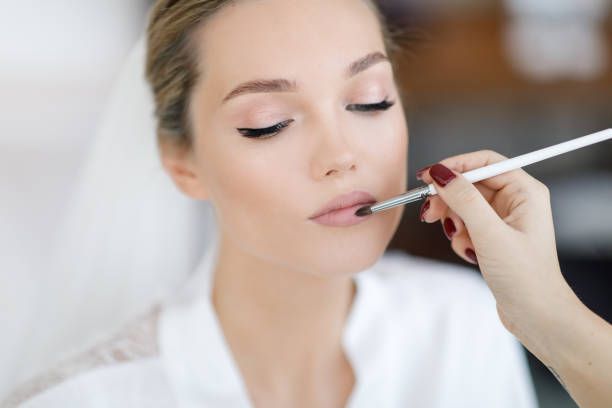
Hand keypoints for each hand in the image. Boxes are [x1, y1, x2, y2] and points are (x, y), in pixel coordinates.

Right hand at [416, 150, 577, 364]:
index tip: (428, 176)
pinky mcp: (493, 237)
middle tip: (429, 213)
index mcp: (525, 192)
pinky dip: (460, 238)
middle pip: (470, 184)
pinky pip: (465, 225)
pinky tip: (469, 253)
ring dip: (454, 223)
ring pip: (464, 206)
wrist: (536, 316)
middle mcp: (516, 202)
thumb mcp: (489, 234)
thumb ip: (464, 200)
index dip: (455, 166)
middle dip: (449, 200)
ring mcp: (504, 220)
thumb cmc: (525, 277)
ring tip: (460, 241)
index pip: (484, 162)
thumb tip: (440, 173)